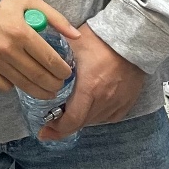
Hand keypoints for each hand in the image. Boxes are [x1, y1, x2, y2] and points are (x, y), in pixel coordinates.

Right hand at [0, 0, 78, 96]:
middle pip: (39, 77)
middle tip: (59, 84)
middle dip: (55, 84)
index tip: (67, 72)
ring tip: (47, 90)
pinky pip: (4, 86)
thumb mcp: (28, 1)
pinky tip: (19, 78)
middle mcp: (7, 49)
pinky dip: (14, 86)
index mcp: (20, 32)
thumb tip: (76, 36)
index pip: (50, 60)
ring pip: (24, 85)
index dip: (63, 70)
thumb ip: (55, 18)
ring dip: (40, 91)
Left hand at [38, 25, 144, 140]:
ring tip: (68, 112)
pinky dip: (96, 116)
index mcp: (90, 87)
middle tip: (51, 122)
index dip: (57, 129)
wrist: (133, 37)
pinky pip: (109, 117)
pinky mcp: (128, 101)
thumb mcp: (71, 44)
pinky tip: (88, 108)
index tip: (44, 132)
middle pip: (82, 123)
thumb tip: (36, 61)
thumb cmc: (101, 38)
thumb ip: (55, 58)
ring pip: (95, 120)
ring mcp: (118, 102)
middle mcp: (105, 99)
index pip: (73, 119)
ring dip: (80, 119)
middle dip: (65, 125)